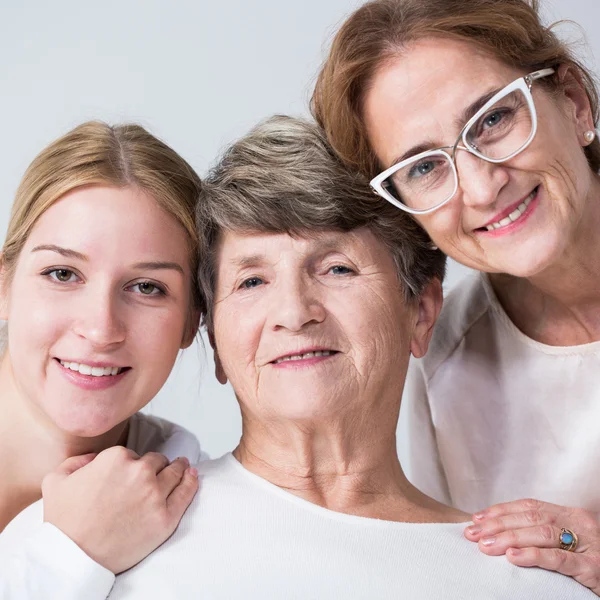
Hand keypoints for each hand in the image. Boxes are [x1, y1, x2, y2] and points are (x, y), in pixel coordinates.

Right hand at [42, 446, 198, 573]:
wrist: (73, 558)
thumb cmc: (63, 522)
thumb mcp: (56, 481)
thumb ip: (77, 461)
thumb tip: (94, 458)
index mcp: (116, 458)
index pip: (132, 454)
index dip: (129, 464)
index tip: (128, 474)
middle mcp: (140, 472)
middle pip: (156, 461)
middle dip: (154, 466)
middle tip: (156, 472)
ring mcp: (155, 494)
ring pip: (174, 472)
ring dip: (178, 468)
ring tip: (182, 467)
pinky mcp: (166, 517)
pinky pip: (187, 492)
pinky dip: (191, 481)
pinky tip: (192, 476)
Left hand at [464, 498, 599, 595]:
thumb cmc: (593, 561)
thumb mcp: (571, 542)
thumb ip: (543, 534)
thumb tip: (502, 534)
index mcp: (571, 515)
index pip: (530, 506)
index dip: (501, 510)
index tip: (477, 518)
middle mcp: (579, 524)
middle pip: (531, 518)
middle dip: (498, 524)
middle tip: (473, 533)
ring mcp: (588, 545)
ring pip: (542, 533)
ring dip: (509, 538)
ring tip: (486, 545)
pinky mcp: (593, 568)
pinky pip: (560, 559)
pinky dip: (534, 556)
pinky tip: (513, 558)